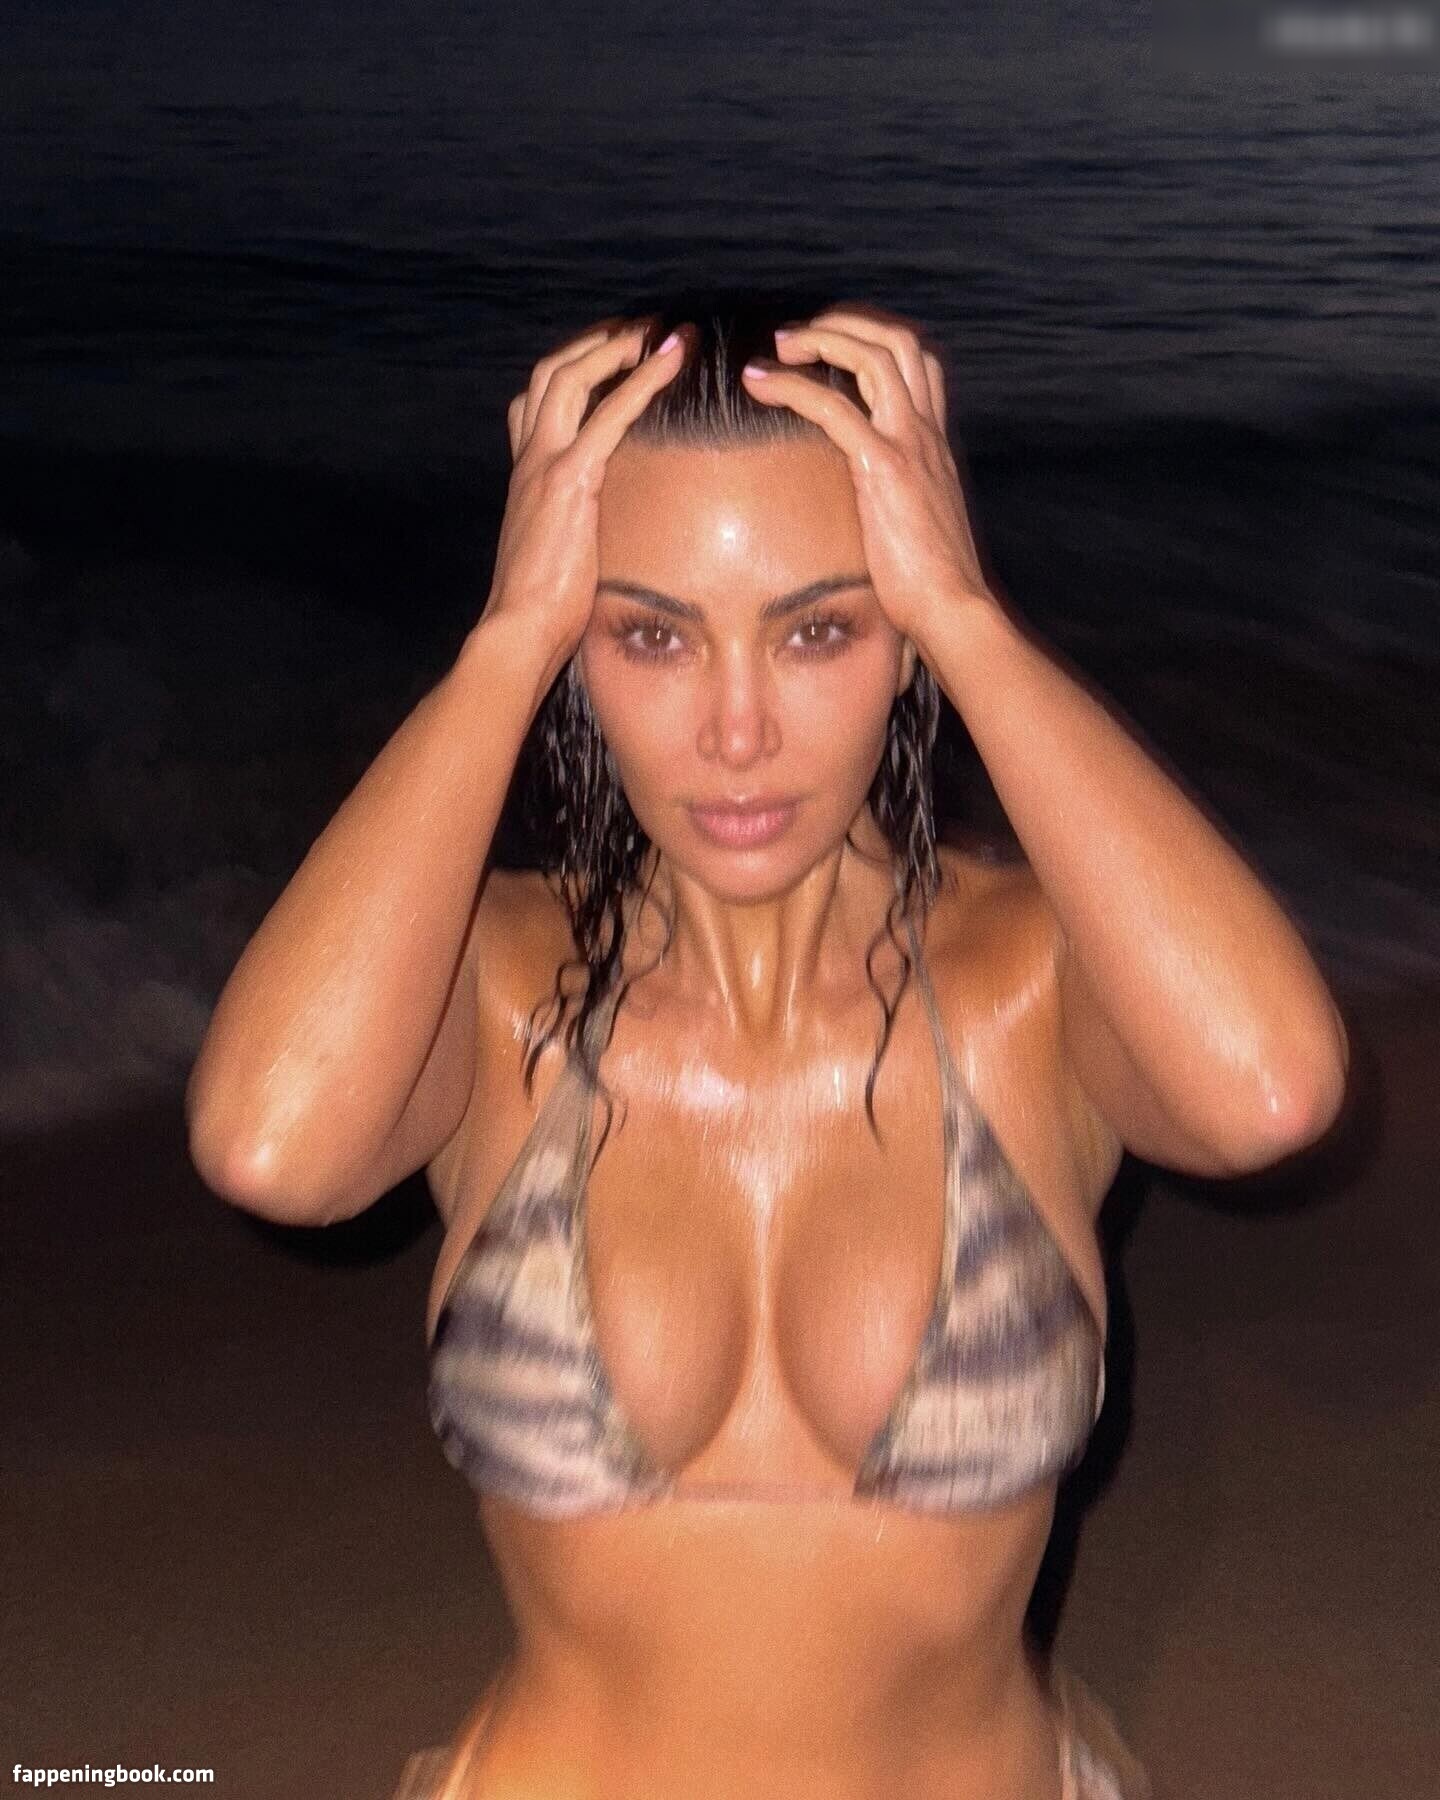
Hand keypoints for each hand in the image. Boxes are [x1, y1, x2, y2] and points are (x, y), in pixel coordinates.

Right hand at [480, 317, 687, 671]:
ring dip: (617, 348)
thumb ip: (573, 524)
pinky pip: (609, 415)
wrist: (519, 628)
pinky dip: (642, 381)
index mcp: (525, 474)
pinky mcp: (569, 480)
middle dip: (595, 343)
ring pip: (572, 377)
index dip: (573, 369)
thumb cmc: (541, 607)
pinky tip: (671, 362)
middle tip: (638, 330)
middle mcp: (530, 459)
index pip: (537, 400)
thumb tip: (602, 530)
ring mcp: (544, 465)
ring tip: (658, 334)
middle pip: (552, 372)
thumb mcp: (556, 550)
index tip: (609, 356)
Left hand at [739, 304, 994, 646]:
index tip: (832, 347)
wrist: (954, 609)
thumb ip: (902, 500)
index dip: (876, 340)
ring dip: (821, 338)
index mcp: (935, 445)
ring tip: (780, 346)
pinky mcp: (884, 469)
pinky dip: (792, 386)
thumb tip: (874, 510)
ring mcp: (909, 446)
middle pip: (898, 341)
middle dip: (846, 324)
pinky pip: (834, 408)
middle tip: (797, 336)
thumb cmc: (932, 584)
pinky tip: (760, 384)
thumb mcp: (919, 526)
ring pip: (874, 356)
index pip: (919, 364)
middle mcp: (927, 434)